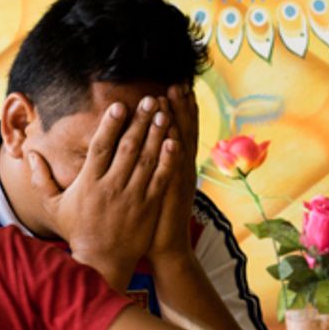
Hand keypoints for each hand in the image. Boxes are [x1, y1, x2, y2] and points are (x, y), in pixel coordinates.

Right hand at [26, 95, 174, 286]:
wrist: (101, 263)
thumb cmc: (76, 231)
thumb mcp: (53, 206)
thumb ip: (41, 179)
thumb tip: (29, 154)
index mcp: (88, 183)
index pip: (101, 147)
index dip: (110, 125)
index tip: (119, 105)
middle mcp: (111, 187)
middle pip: (127, 148)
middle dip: (138, 121)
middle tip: (148, 100)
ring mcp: (132, 197)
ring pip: (146, 159)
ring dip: (155, 134)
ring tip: (163, 113)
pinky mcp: (149, 208)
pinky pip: (160, 179)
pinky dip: (167, 160)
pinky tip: (174, 141)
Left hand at [149, 82, 199, 265]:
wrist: (166, 248)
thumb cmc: (153, 217)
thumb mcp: (156, 185)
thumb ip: (153, 164)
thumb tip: (144, 141)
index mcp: (176, 164)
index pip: (180, 129)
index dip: (179, 108)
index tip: (174, 85)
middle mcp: (182, 168)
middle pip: (184, 130)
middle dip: (181, 106)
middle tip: (177, 82)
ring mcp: (180, 180)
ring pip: (181, 144)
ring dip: (178, 119)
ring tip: (173, 96)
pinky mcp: (173, 194)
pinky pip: (174, 169)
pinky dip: (175, 152)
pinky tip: (173, 135)